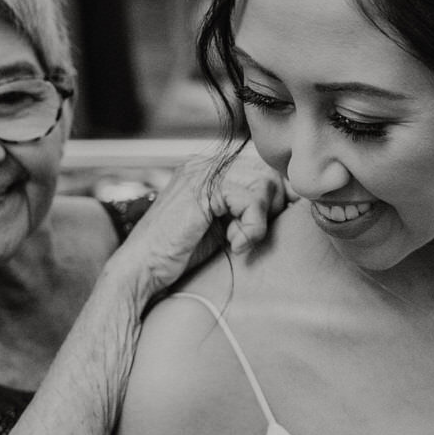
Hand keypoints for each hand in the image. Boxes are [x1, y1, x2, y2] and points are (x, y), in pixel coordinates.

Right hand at [109, 145, 289, 301]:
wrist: (143, 270)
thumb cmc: (181, 254)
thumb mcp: (222, 225)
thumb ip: (247, 209)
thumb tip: (290, 199)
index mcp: (209, 169)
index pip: (261, 168)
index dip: (275, 197)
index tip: (270, 224)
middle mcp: (205, 164)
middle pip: (267, 172)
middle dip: (270, 209)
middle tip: (250, 236)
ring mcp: (202, 173)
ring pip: (262, 184)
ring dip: (259, 220)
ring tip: (239, 242)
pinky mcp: (202, 189)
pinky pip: (249, 200)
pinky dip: (252, 226)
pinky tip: (235, 244)